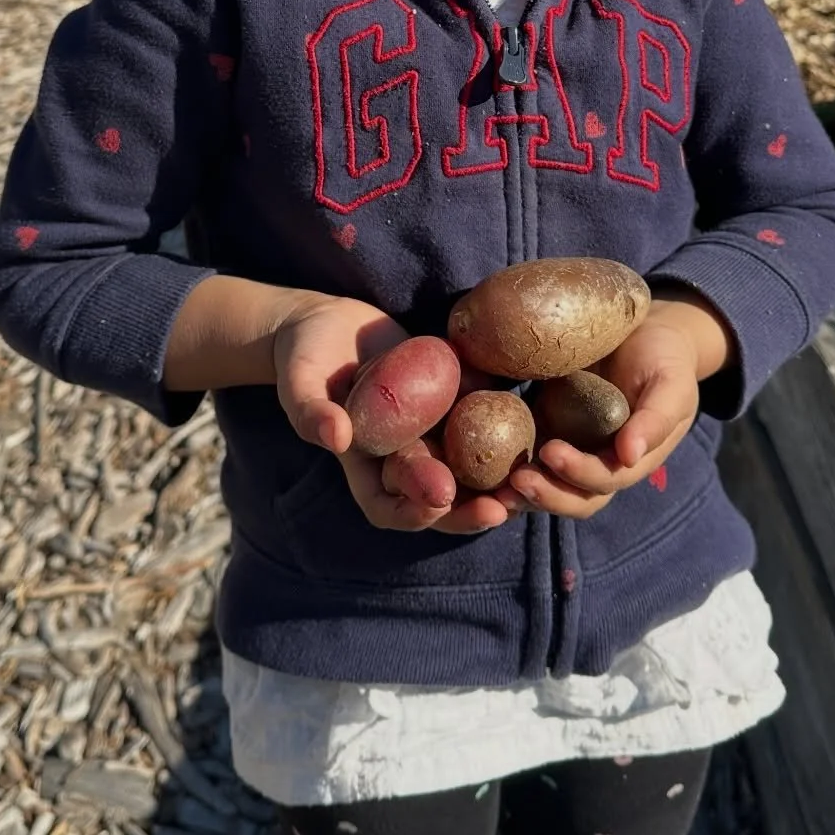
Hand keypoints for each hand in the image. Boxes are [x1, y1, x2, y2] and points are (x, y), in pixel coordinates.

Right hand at [271, 298, 515, 534]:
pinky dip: (505, 429)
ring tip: (527, 485)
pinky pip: (480, 420)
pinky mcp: (450, 400)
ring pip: (467, 467)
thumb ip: (310, 411)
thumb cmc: (305, 356)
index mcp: (363, 464)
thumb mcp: (299, 381)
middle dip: (467, 508)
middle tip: (499, 509)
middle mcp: (400, 455)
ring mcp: (428, 430)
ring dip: (496, 481)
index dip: (412, 512)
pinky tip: (534, 428)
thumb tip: (335, 438)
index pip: (387, 505)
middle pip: (438, 496)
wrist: (328, 322)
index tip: (436, 503)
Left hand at [504, 295, 732, 519]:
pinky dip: (504, 464)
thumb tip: (630, 455)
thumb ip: (656, 419)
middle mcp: (599, 462)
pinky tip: (478, 459)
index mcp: (632, 459)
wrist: (643, 331)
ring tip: (494, 488)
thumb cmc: (665, 359)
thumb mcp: (672, 384)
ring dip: (520, 494)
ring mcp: (570, 448)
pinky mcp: (545, 426)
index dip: (578, 474)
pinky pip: (524, 453)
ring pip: (545, 486)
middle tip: (515, 480)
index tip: (552, 452)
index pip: (604, 480)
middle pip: (572, 497)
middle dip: (545, 495)